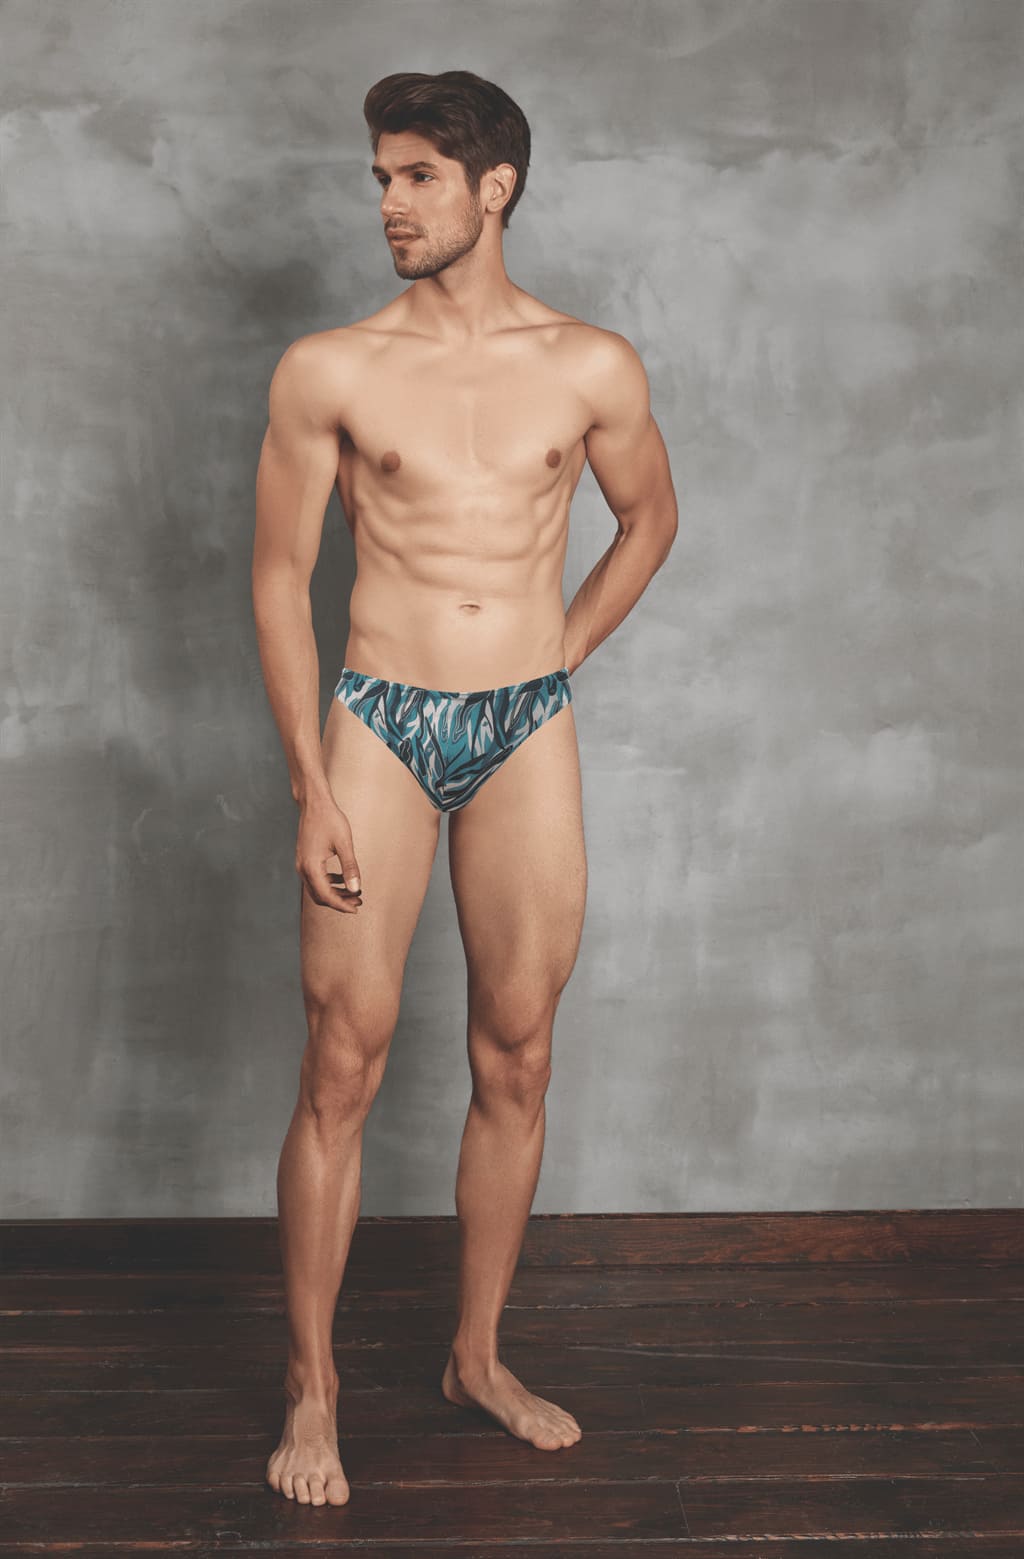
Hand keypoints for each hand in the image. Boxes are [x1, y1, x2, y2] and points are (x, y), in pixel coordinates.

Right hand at [295, 797, 362, 912]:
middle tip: (358, 901)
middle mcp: (303, 868)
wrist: (314, 803)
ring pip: (317, 888)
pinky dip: (329, 883)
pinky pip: (316, 878)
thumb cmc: (330, 820)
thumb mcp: (344, 844)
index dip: (342, 905)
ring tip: (354, 892)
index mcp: (311, 866)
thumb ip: (350, 867)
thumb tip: (356, 888)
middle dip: (339, 901)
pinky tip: (343, 879)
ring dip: (335, 893)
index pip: (326, 895)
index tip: (356, 908)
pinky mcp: (305, 859)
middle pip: (320, 896)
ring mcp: (302, 864)